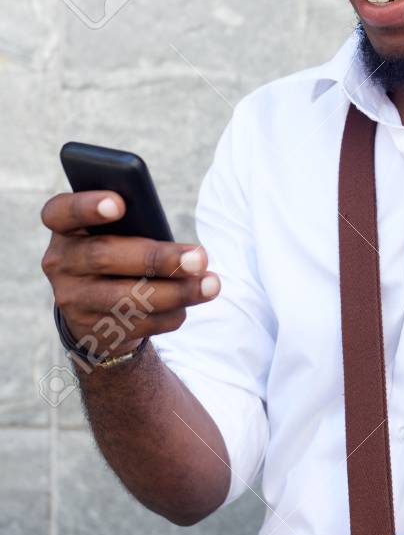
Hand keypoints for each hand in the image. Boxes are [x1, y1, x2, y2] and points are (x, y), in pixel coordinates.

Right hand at [40, 190, 220, 362]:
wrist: (98, 306)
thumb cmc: (119, 250)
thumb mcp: (117, 231)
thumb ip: (135, 223)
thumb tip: (182, 245)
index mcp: (65, 228)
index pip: (61, 211)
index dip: (87, 206)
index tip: (120, 203)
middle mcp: (61, 263)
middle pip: (104, 257)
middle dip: (158, 258)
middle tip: (199, 258)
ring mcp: (74, 300)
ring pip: (125, 298)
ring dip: (175, 292)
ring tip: (211, 284)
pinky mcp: (93, 330)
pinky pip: (138, 323)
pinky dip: (171, 313)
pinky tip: (190, 303)